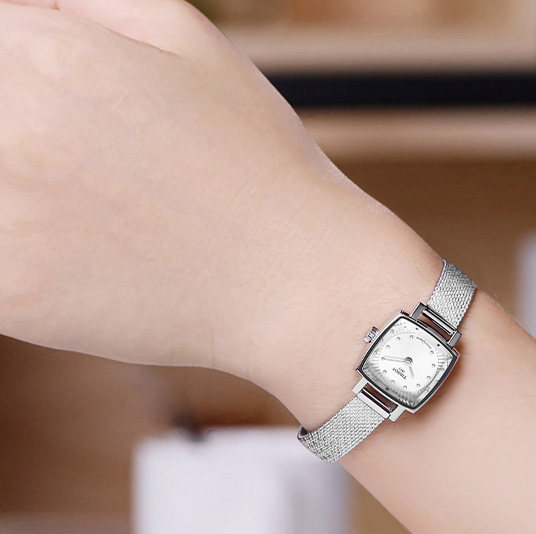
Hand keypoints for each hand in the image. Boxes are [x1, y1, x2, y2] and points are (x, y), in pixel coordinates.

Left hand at [0, 0, 438, 419]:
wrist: (300, 285)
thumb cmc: (257, 165)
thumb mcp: (184, 36)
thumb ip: (78, 5)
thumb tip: (23, 14)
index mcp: (41, 53)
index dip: (18, 76)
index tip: (58, 114)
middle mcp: (8, 131)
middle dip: (21, 137)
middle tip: (84, 171)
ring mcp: (3, 220)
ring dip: (16, 200)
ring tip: (85, 213)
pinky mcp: (12, 296)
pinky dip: (17, 261)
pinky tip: (77, 260)